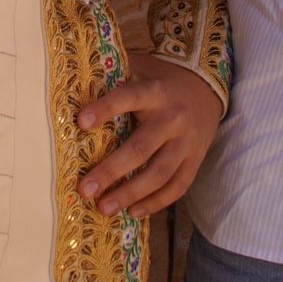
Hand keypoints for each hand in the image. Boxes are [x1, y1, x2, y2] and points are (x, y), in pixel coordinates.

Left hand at [75, 51, 223, 216]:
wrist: (207, 89)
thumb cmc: (162, 81)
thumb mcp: (142, 70)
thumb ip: (117, 79)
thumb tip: (75, 90)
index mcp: (155, 92)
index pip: (128, 98)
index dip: (105, 109)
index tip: (81, 123)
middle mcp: (173, 118)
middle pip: (141, 148)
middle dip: (111, 171)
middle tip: (85, 189)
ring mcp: (187, 142)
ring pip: (159, 173)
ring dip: (130, 194)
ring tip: (104, 208)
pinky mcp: (196, 160)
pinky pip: (177, 186)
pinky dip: (155, 202)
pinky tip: (134, 212)